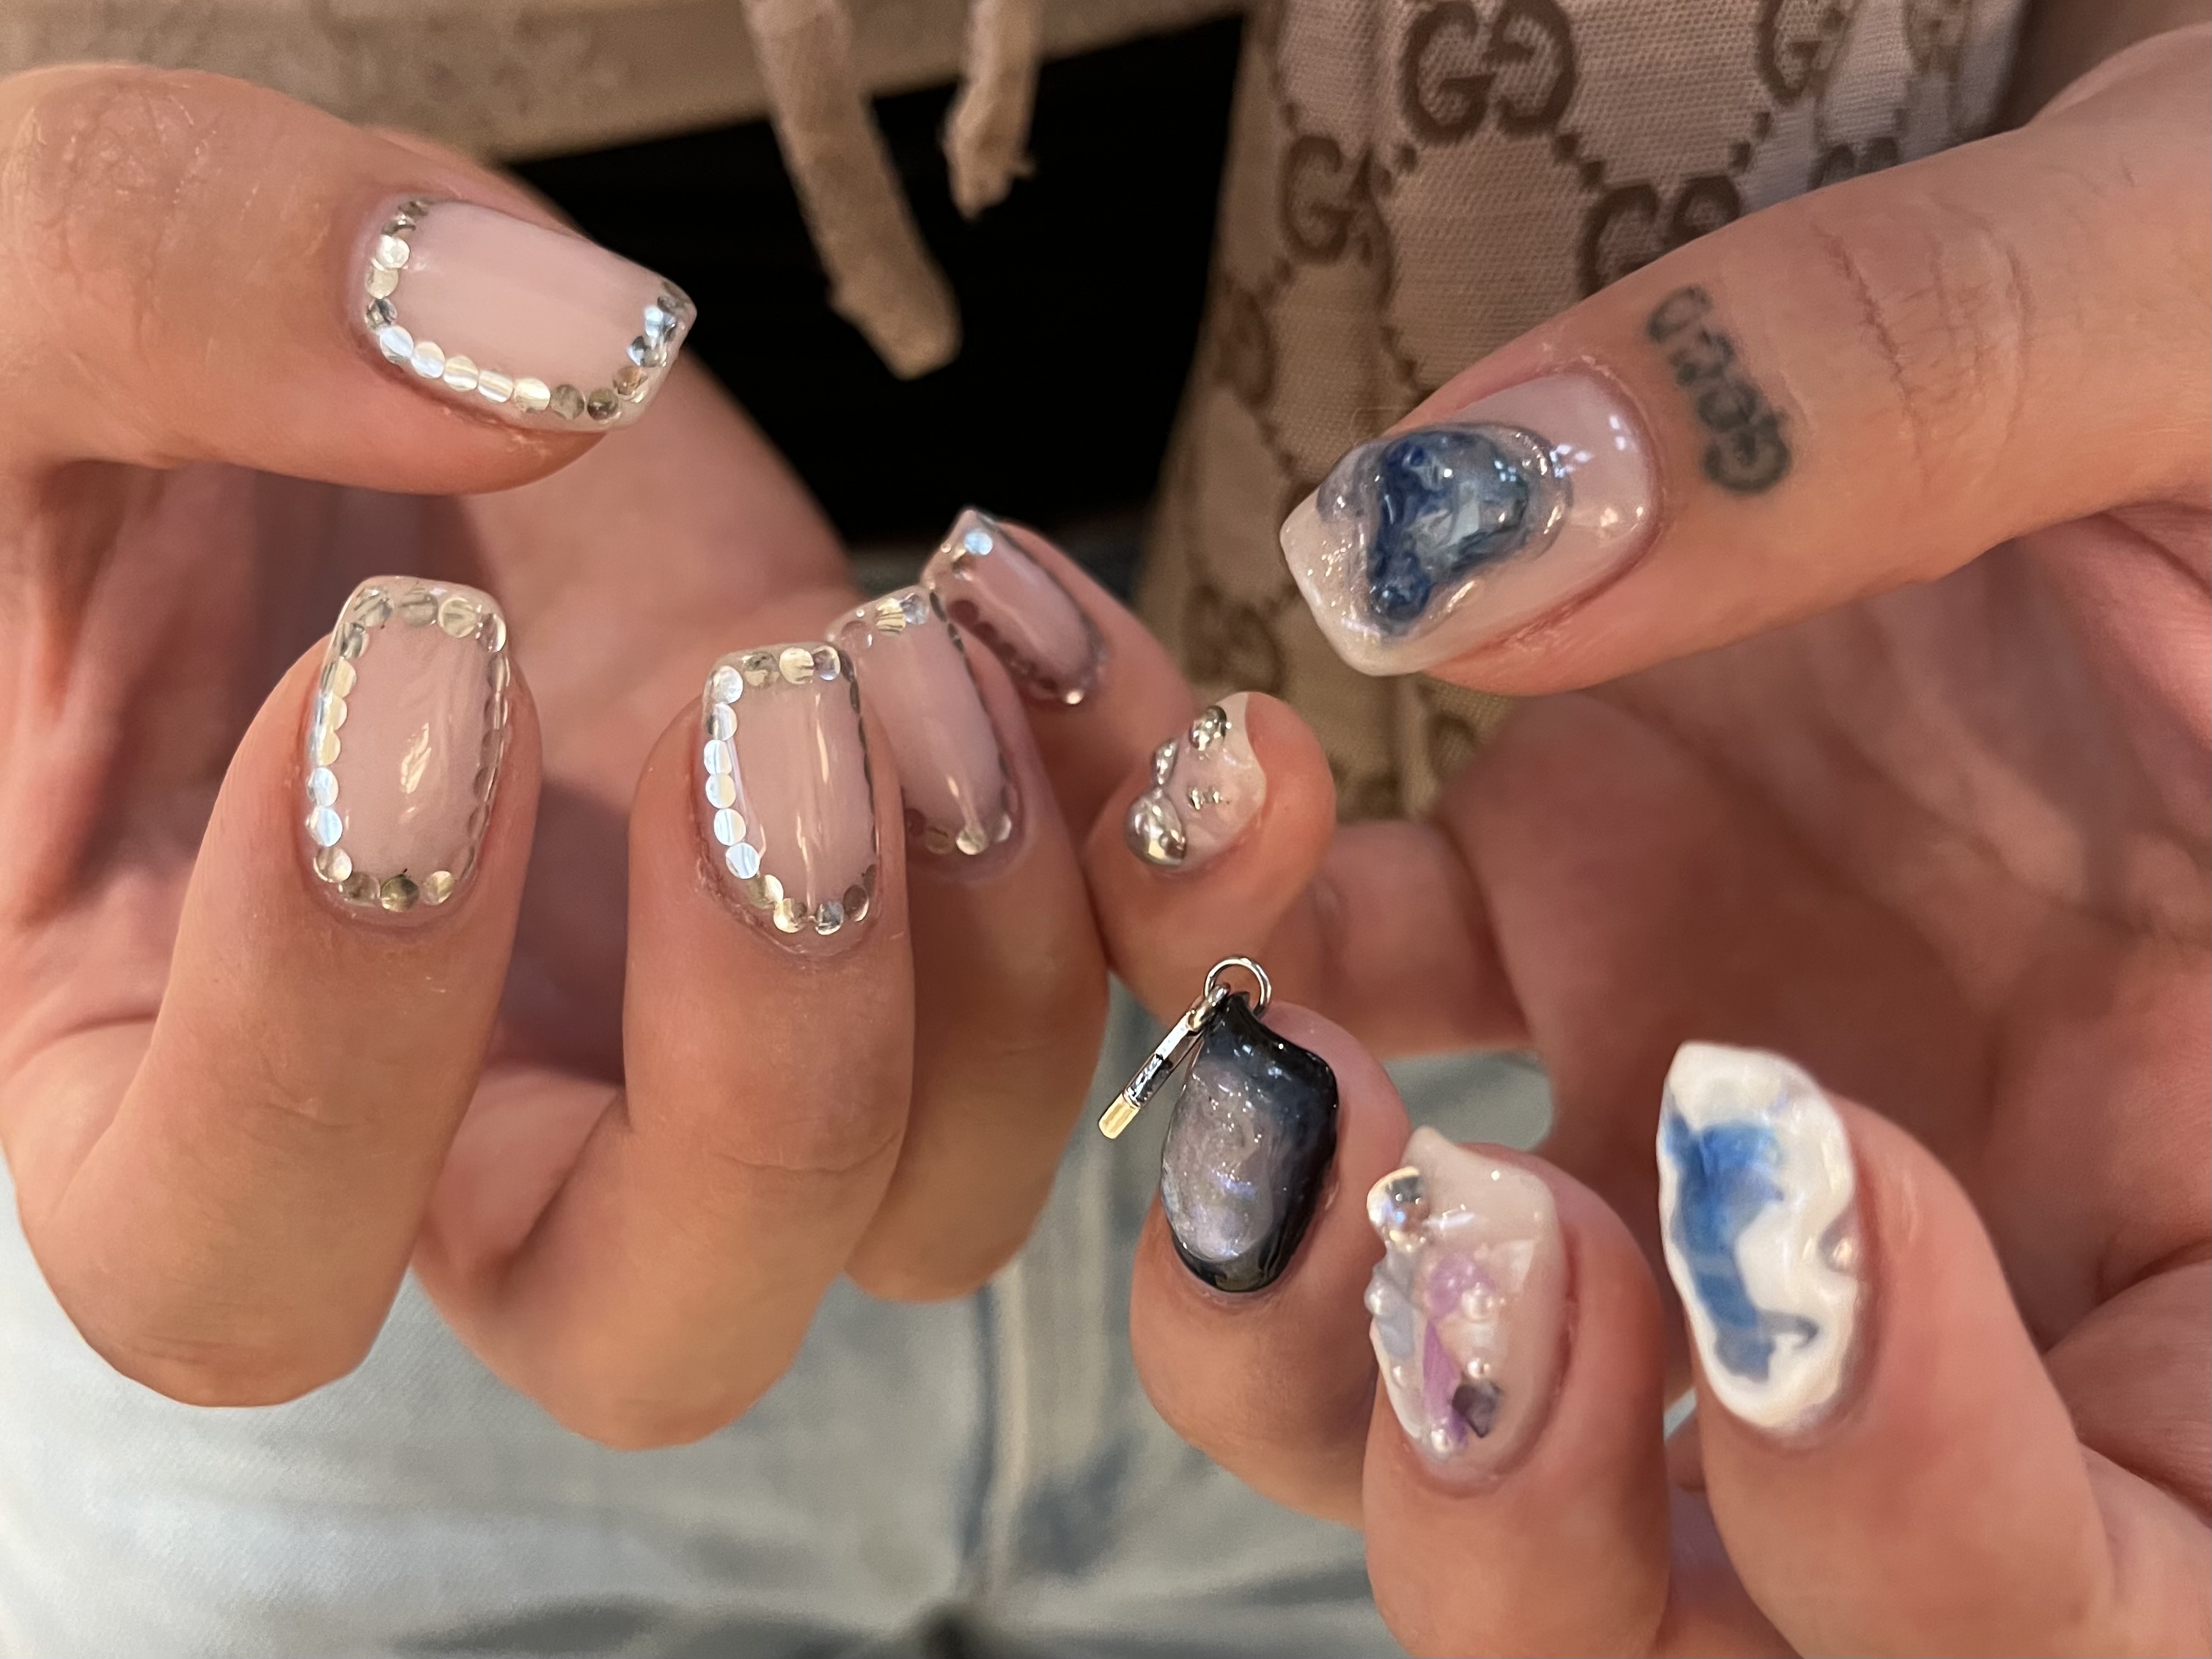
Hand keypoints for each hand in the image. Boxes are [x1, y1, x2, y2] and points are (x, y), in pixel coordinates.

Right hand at [0, 66, 1129, 1444]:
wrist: (346, 341)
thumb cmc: (116, 368)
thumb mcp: (33, 288)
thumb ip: (181, 300)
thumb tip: (535, 369)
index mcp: (154, 1058)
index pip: (238, 1258)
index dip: (339, 1037)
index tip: (403, 673)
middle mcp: (468, 1108)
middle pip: (664, 1330)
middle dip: (770, 1073)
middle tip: (759, 726)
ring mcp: (713, 1011)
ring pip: (933, 1196)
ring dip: (989, 945)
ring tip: (899, 638)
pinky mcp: (900, 877)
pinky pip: (1098, 980)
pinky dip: (1143, 841)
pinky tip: (1041, 620)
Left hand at [1083, 27, 2207, 1653]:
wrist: (2142, 252)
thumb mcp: (2204, 330)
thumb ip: (1919, 405)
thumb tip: (1460, 548)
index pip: (2108, 1602)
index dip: (1919, 1523)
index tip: (1780, 1175)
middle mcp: (1949, 1228)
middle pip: (1689, 1610)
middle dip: (1524, 1518)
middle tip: (1476, 1254)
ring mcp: (1702, 1096)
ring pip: (1433, 1384)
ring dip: (1301, 1312)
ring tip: (1273, 1077)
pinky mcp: (1542, 923)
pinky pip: (1319, 1023)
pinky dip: (1200, 954)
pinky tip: (1174, 772)